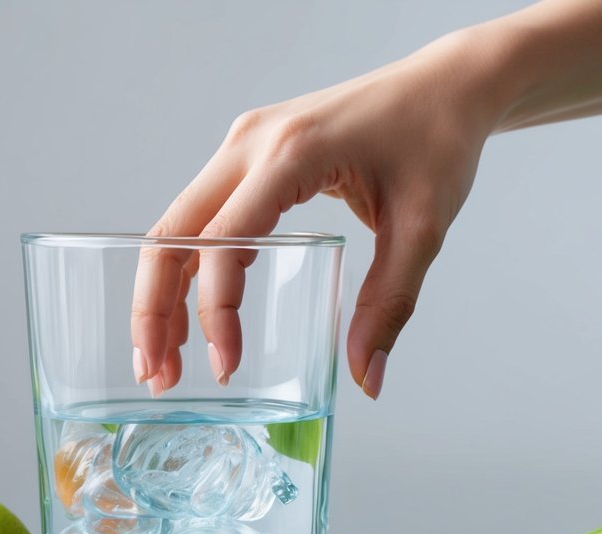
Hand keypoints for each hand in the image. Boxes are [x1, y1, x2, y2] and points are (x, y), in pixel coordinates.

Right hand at [130, 31, 502, 398]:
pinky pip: (204, 213)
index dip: (215, 310)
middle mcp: (252, 141)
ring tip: (164, 357)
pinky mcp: (252, 151)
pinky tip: (194, 313)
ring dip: (164, 291)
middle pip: (173, 232)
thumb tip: (368, 380)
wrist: (447, 85)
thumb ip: (389, 304)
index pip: (225, 240)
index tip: (226, 364)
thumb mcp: (422, 229)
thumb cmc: (438, 141)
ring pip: (178, 224)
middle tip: (157, 375)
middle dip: (155, 308)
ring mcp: (245, 142)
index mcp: (291, 153)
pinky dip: (191, 265)